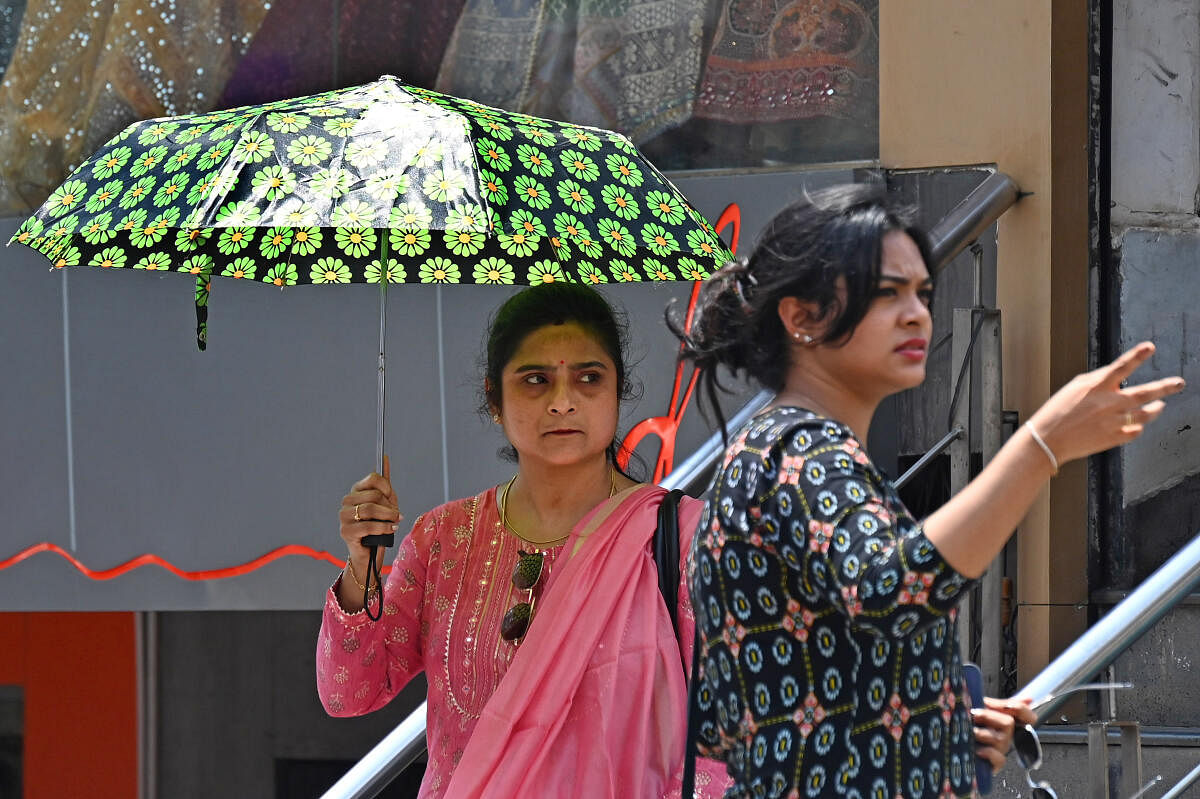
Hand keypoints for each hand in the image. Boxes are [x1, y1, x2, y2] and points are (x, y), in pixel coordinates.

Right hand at [339, 455, 401, 577]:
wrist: (371, 553)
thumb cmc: (378, 527)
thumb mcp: (385, 504)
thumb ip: (384, 484)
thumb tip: (384, 459)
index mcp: (356, 492)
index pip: (373, 479)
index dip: (387, 487)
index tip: (392, 497)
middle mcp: (347, 502)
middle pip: (374, 495)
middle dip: (390, 506)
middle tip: (397, 515)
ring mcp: (344, 517)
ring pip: (371, 509)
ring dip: (389, 516)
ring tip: (396, 522)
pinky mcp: (346, 532)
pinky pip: (368, 525)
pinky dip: (384, 527)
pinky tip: (391, 529)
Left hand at [972, 696, 1036, 771]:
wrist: (950, 743)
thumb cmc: (966, 724)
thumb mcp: (980, 709)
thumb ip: (999, 704)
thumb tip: (1029, 699)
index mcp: (1004, 722)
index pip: (1028, 717)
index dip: (1022, 710)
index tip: (1008, 705)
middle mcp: (1006, 737)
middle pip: (1009, 723)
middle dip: (988, 716)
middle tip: (973, 714)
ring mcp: (1000, 750)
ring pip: (1001, 740)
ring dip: (982, 732)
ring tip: (969, 731)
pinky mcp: (993, 765)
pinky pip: (999, 758)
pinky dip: (988, 753)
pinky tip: (977, 749)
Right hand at [1028, 342, 1184, 465]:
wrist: (1047, 440)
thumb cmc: (1056, 414)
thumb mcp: (1073, 390)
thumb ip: (1097, 382)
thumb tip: (1116, 380)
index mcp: (1096, 387)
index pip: (1121, 366)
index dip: (1137, 355)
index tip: (1150, 347)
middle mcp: (1109, 403)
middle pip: (1145, 392)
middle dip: (1165, 387)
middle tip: (1179, 383)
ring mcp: (1114, 421)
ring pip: (1146, 413)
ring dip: (1156, 408)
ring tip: (1161, 405)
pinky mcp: (1114, 438)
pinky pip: (1136, 431)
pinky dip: (1138, 426)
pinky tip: (1137, 424)